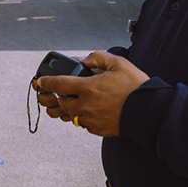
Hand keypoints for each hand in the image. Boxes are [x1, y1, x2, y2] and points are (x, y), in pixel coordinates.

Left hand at [34, 51, 148, 136]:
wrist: (148, 111)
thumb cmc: (135, 86)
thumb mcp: (118, 63)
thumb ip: (97, 58)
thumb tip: (82, 59)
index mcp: (88, 87)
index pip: (58, 84)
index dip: (46, 82)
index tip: (39, 81)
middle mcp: (85, 105)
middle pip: (59, 103)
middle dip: (50, 98)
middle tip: (45, 95)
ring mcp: (90, 119)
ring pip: (68, 116)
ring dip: (62, 110)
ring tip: (60, 105)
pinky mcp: (97, 129)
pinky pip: (82, 124)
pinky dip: (79, 117)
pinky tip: (83, 111)